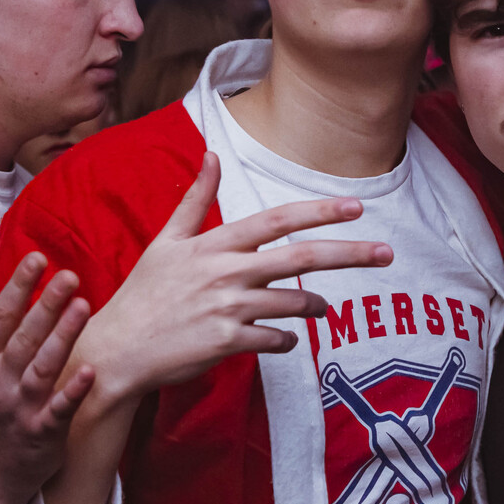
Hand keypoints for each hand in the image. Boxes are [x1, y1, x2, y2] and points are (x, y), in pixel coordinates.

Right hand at [0, 252, 96, 493]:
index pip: (0, 318)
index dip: (18, 287)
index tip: (38, 258)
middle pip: (23, 338)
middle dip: (45, 305)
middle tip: (69, 275)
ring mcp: (20, 408)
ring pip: (42, 368)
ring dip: (62, 338)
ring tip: (82, 307)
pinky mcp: (43, 433)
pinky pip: (59, 410)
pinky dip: (73, 392)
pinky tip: (92, 371)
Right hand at [75, 153, 392, 407]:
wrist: (118, 348)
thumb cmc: (144, 294)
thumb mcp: (166, 241)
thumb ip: (194, 200)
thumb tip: (210, 155)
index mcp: (214, 245)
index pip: (276, 220)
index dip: (318, 212)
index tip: (355, 207)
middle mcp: (225, 273)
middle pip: (299, 258)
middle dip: (348, 253)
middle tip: (386, 253)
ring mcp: (228, 309)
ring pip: (294, 303)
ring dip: (316, 306)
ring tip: (324, 308)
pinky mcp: (227, 343)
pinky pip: (277, 340)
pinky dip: (288, 340)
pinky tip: (286, 339)